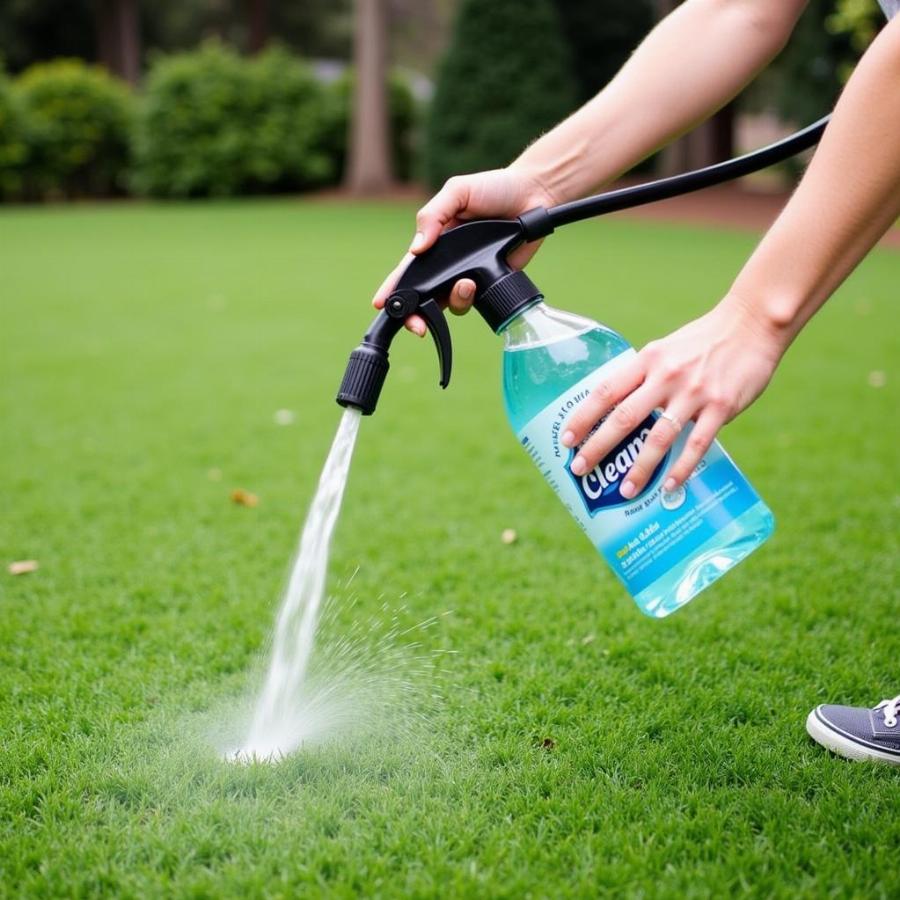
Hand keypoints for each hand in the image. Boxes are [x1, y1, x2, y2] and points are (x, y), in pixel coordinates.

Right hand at [372, 167, 556, 335]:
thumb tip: (416, 248)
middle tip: (417, 325)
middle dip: (415, 314)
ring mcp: (468, 274)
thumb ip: (432, 216)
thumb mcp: (457, 192)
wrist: (533, 195)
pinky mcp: (489, 282)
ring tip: (465, 285)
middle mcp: (447, 263)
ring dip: (452, 301)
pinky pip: (474, 301)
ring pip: (448, 303)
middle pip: (423, 295)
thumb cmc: (493, 188)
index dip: (393, 289)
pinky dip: (472, 299)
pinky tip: (476, 284)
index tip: (382, 305)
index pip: (407, 269)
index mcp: (433, 240)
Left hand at [561, 294, 788, 496]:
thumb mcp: (665, 349)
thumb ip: (644, 376)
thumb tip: (620, 409)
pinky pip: (696, 444)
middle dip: (598, 447)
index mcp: (647, 360)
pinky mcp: (721, 406)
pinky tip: (670, 486)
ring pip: (659, 437)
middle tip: (579, 469)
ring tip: (626, 490)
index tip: (567, 439)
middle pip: (624, 418)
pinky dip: (682, 468)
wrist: (753, 323)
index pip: (606, 391)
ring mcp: (694, 393)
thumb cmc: (705, 340)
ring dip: (640, 467)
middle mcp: (666, 376)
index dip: (583, 417)